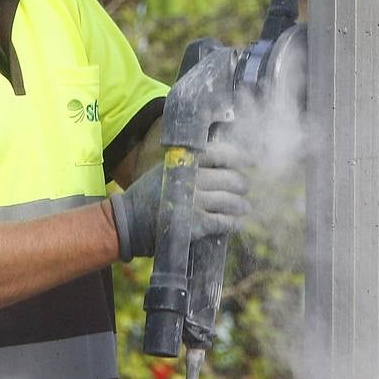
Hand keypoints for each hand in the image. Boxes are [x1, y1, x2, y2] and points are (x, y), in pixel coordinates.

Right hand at [108, 141, 251, 262]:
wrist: (129, 221)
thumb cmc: (149, 194)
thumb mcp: (166, 169)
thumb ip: (191, 163)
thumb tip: (223, 162)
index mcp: (184, 162)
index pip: (219, 154)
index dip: (239, 157)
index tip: (250, 161)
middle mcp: (191, 179)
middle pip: (231, 179)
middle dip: (242, 185)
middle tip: (244, 188)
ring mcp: (194, 202)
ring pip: (231, 202)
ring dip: (242, 205)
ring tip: (244, 207)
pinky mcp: (196, 224)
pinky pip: (225, 222)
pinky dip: (235, 223)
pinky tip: (238, 223)